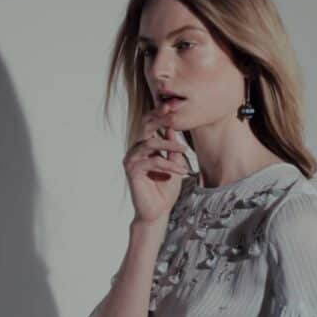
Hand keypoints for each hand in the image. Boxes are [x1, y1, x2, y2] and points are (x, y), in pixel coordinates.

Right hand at [123, 102, 190, 224]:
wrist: (158, 212)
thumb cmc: (166, 189)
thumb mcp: (174, 163)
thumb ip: (172, 147)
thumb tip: (174, 126)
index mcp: (145, 145)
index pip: (150, 123)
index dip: (160, 113)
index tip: (173, 103)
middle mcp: (136, 150)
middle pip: (145, 126)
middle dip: (159, 117)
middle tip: (173, 111)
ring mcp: (132, 160)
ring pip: (150, 143)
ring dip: (169, 145)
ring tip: (184, 152)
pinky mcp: (132, 172)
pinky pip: (152, 161)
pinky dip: (168, 165)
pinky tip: (180, 171)